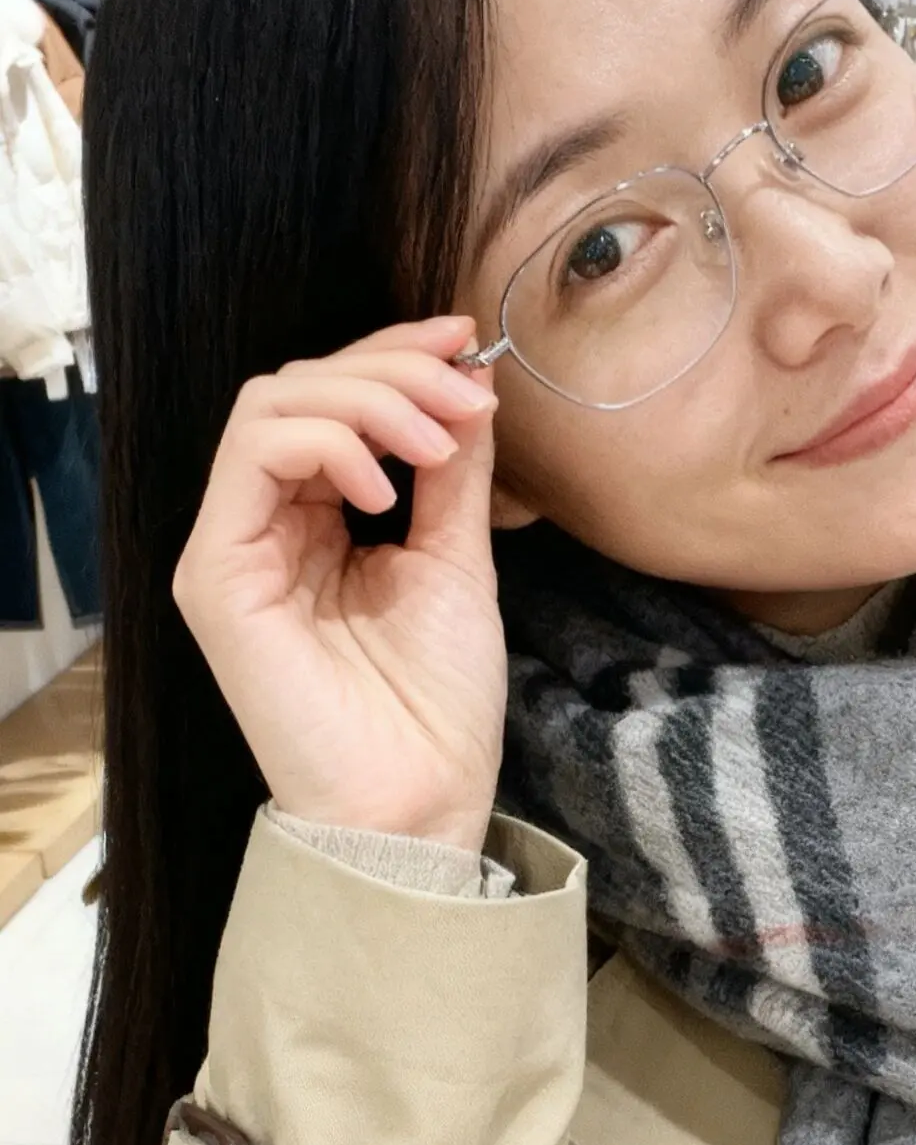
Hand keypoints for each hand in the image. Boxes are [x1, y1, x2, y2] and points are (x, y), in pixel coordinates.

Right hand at [173, 317, 506, 850]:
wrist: (419, 802)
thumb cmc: (436, 706)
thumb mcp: (457, 560)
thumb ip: (453, 473)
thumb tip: (469, 384)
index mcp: (316, 522)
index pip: (331, 400)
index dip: (394, 355)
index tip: (464, 341)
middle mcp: (263, 527)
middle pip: (298, 387)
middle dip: (392, 373)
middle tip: (466, 396)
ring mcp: (233, 548)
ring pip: (270, 405)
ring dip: (367, 399)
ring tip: (438, 442)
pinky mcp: (218, 575)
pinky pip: (253, 457)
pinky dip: (327, 443)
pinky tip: (387, 486)